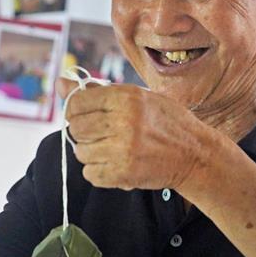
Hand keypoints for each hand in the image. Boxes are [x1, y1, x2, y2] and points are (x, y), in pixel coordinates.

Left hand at [58, 79, 209, 191]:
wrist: (195, 154)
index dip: (76, 110)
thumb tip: (60, 83)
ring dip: (91, 152)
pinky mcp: (124, 173)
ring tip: (112, 148)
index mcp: (125, 97)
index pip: (76, 103)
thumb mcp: (136, 96)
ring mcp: (123, 149)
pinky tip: (116, 163)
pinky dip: (99, 171)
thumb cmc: (164, 121)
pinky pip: (90, 173)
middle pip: (76, 128)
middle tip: (102, 133)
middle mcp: (123, 121)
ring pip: (81, 152)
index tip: (86, 115)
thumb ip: (96, 91)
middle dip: (84, 132)